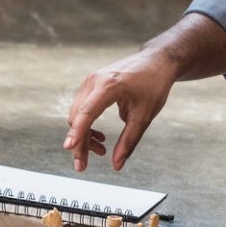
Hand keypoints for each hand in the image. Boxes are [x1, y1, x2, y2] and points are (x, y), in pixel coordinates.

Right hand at [63, 49, 180, 171]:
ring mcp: (90, 81)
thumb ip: (129, 141)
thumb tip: (117, 165)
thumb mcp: (144, 116)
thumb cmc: (153, 84)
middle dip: (80, 142)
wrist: (156, 61)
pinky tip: (98, 136)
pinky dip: (86, 124)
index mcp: (108, 86)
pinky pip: (82, 108)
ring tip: (100, 150)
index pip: (87, 112)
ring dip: (83, 135)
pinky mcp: (91, 84)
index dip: (77, 132)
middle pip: (77, 117)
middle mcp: (94, 81)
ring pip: (77, 114)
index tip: (69, 148)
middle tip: (85, 165)